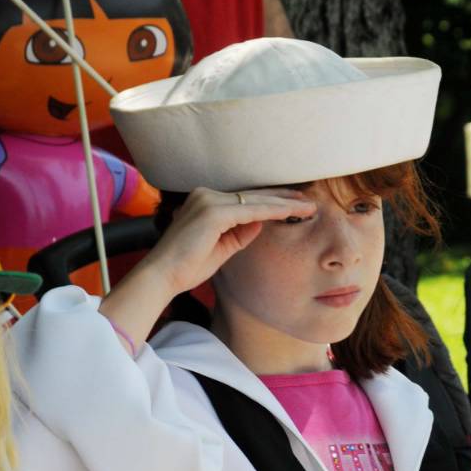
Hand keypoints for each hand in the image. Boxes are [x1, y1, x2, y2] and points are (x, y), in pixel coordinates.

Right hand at [99, 187, 314, 350]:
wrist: (162, 276)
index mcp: (206, 202)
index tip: (294, 205)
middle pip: (253, 195)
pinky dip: (272, 211)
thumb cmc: (187, 267)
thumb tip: (260, 223)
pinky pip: (251, 210)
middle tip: (308, 200)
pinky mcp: (213, 212)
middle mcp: (207, 195)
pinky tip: (291, 213)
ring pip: (255, 200)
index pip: (245, 199)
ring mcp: (209, 201)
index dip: (271, 202)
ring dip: (284, 204)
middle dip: (283, 198)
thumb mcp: (222, 249)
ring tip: (308, 206)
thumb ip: (240, 234)